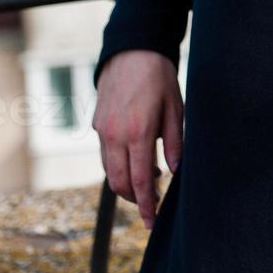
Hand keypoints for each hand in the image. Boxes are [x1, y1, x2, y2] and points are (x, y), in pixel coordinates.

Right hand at [92, 50, 183, 228]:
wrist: (132, 51)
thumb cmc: (159, 79)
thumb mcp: (176, 109)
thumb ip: (175, 143)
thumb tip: (175, 173)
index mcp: (138, 132)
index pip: (139, 180)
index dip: (146, 204)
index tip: (153, 221)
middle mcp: (114, 134)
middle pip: (118, 183)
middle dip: (134, 200)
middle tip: (153, 205)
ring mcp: (102, 130)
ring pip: (109, 171)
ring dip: (126, 183)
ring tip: (151, 180)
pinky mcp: (96, 124)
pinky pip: (105, 155)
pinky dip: (119, 166)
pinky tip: (137, 161)